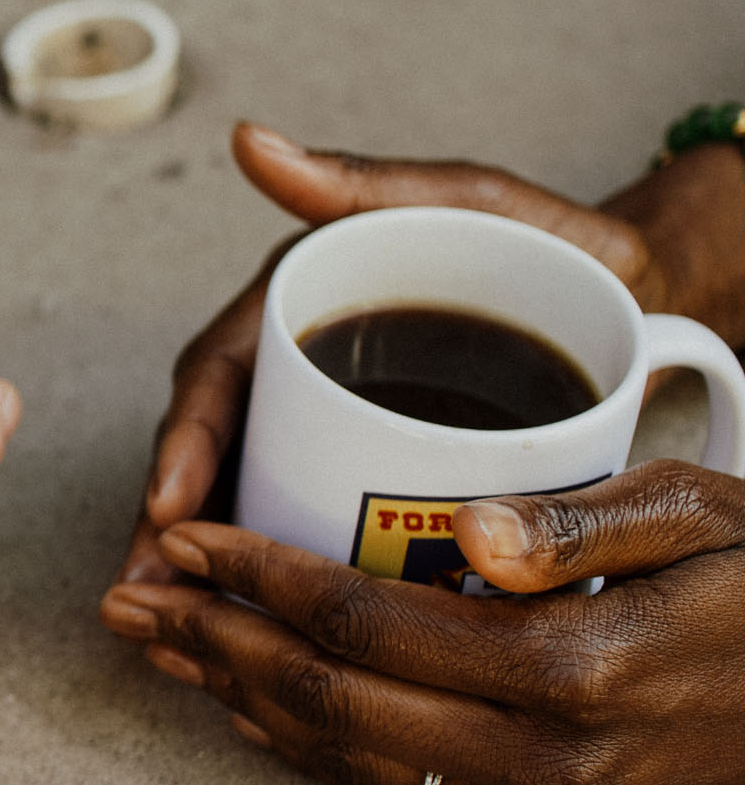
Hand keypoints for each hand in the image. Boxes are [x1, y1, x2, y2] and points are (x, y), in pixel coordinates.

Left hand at [100, 459, 744, 784]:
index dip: (254, 577)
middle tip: (127, 601)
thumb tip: (469, 531)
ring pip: (339, 757)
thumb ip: (580, 520)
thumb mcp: (701, 512)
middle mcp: (540, 759)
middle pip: (322, 697)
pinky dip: (303, 749)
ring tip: (158, 648)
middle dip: (209, 641)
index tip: (181, 538)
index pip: (359, 621)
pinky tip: (246, 710)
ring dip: (232, 699)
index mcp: (569, 664)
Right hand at [115, 123, 744, 584]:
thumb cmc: (550, 242)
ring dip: (207, 573)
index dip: (185, 442)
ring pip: (250, 503)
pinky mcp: (370, 479)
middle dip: (170, 530)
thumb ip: (360, 180)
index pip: (219, 377)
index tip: (168, 506)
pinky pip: (308, 532)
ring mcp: (332, 430)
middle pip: (216, 455)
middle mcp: (302, 374)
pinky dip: (275, 588)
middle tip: (148, 596)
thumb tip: (251, 141)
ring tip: (186, 638)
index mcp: (300, 310)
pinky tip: (257, 643)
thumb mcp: (464, 202)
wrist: (635, 303)